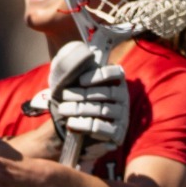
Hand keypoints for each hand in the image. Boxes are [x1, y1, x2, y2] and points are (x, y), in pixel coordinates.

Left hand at [42, 40, 128, 159]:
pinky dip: (86, 126)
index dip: (99, 75)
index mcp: (115, 81)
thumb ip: (71, 68)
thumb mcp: (71, 83)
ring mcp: (122, 116)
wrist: (73, 130)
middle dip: (82, 94)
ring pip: (103, 110)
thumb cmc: (74, 102)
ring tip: (63, 110)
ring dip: (81, 109)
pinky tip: (71, 125)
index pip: (115, 73)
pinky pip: (103, 129)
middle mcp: (122, 97)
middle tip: (63, 96)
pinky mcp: (117, 134)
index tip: (80, 80)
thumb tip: (70, 52)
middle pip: (106, 93)